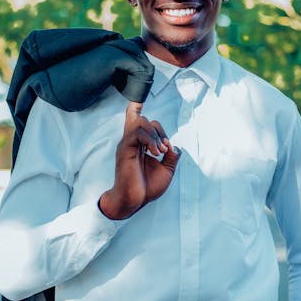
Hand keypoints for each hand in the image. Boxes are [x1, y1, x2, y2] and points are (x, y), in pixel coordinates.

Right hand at [100, 102, 180, 219]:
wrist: (134, 201)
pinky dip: (150, 140)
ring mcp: (127, 145)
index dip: (135, 108)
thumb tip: (174, 146)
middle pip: (144, 119)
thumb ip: (172, 157)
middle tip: (164, 149)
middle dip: (160, 130)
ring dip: (155, 135)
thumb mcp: (166, 171)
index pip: (135, 120)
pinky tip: (155, 153)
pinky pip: (136, 133)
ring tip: (160, 151)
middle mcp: (132, 142)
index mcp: (139, 145)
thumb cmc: (145, 188)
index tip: (137, 99)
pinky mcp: (125, 150)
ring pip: (140, 123)